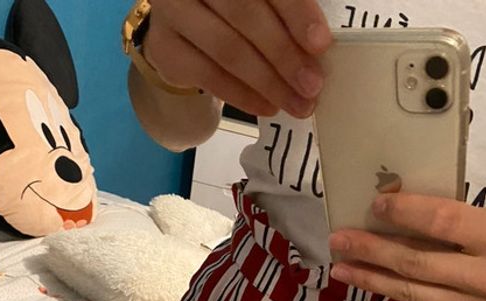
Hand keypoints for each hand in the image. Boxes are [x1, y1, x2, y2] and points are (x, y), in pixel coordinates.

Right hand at [145, 0, 331, 117]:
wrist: (185, 27)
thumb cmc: (234, 9)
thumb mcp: (261, 2)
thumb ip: (284, 13)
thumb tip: (317, 48)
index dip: (295, 12)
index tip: (320, 44)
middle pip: (244, 15)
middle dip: (284, 54)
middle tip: (311, 85)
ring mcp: (173, 11)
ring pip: (227, 49)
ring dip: (268, 82)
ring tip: (296, 104)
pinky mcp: (165, 47)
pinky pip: (209, 76)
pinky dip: (243, 95)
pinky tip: (268, 106)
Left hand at [329, 193, 485, 300]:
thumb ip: (458, 223)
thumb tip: (400, 212)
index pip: (443, 222)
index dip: (405, 212)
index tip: (375, 203)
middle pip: (417, 262)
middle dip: (372, 251)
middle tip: (339, 240)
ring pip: (412, 291)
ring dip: (371, 278)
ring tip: (340, 268)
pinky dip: (400, 289)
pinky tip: (376, 280)